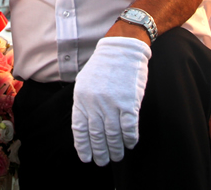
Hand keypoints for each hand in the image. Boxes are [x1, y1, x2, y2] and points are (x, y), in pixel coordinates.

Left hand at [72, 36, 151, 165]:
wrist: (122, 49)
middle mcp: (94, 103)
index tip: (87, 158)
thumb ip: (83, 103)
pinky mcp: (128, 103)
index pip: (80, 130)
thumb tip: (85, 127)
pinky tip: (130, 143)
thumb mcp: (85, 82)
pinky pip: (129, 128)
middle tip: (103, 161)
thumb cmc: (104, 66)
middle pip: (96, 136)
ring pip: (113, 135)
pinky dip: (130, 139)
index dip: (83, 146)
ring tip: (117, 156)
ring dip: (115, 149)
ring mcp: (112, 104)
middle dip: (100, 152)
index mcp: (81, 98)